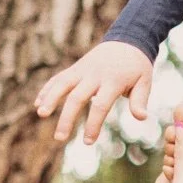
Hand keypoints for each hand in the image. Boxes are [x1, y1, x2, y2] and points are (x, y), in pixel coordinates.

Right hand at [35, 42, 152, 145]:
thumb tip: (142, 118)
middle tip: (60, 138)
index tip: (88, 142)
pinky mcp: (75, 68)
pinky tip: (38, 103)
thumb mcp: (144, 81)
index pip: (100, 105)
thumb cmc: (137, 67)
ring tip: (40, 114)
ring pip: (62, 84)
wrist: (127, 40)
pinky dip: (47, 89)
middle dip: (66, 118)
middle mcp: (94, 75)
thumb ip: (140, 100)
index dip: (93, 124)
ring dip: (50, 98)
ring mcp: (82, 70)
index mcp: (113, 81)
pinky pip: (58, 78)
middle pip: (76, 97)